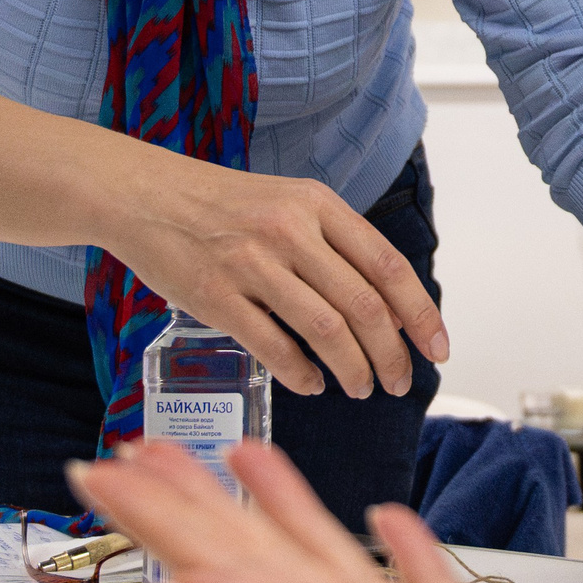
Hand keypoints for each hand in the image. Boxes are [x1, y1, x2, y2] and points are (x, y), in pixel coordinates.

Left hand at [71, 442, 582, 582]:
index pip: (222, 572)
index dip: (163, 521)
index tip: (102, 475)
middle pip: (261, 565)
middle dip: (197, 505)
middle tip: (136, 450)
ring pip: (335, 573)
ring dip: (288, 515)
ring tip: (245, 457)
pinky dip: (407, 558)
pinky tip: (397, 526)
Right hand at [107, 155, 449, 400]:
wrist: (145, 195)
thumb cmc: (223, 204)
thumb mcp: (290, 203)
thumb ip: (336, 245)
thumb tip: (388, 306)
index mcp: (318, 205)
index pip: (389, 266)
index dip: (420, 313)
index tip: (436, 348)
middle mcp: (290, 230)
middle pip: (364, 306)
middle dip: (391, 355)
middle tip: (398, 382)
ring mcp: (252, 263)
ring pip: (326, 331)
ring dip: (352, 370)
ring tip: (360, 388)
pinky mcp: (215, 296)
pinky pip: (273, 347)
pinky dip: (301, 374)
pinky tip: (311, 383)